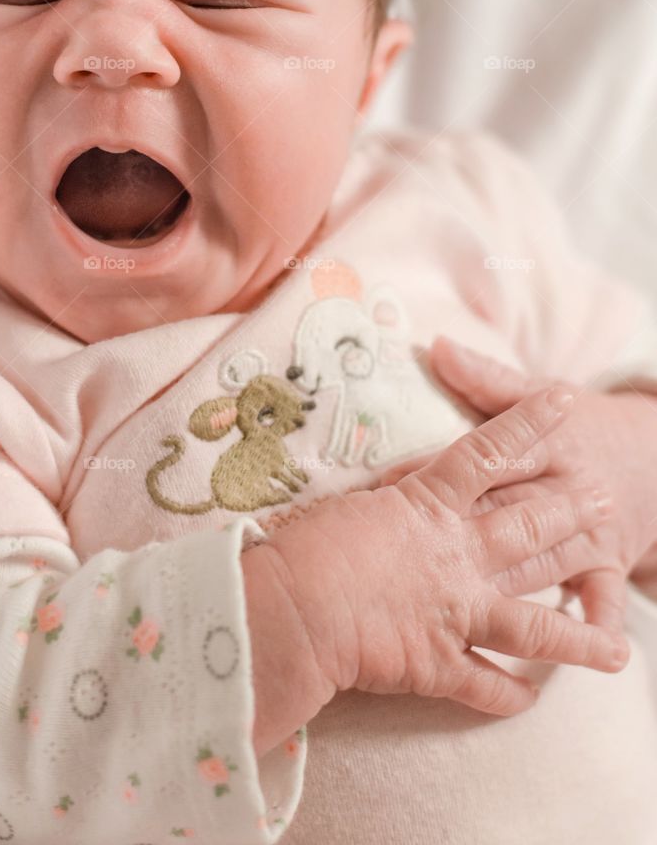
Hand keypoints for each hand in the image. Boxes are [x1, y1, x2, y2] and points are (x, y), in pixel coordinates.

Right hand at [264, 382, 627, 719]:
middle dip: (571, 513)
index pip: (489, 451)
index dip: (528, 423)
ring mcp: (456, 611)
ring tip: (617, 653)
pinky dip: (509, 695)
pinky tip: (531, 700)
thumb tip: (395, 488)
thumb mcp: (348, 503)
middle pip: (528, 527)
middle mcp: (457, 555)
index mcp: (429, 504)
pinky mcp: (440, 663)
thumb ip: (385, 497)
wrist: (294, 610)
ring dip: (576, 640)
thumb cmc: (305, 548)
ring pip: (533, 627)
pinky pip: (486, 685)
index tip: (563, 399)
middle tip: (607, 501)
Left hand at [381, 336, 656, 635]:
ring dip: (504, 583)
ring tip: (457, 606)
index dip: (437, 469)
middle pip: (509, 511)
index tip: (387, 487)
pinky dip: (588, 625)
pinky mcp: (610, 564)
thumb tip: (437, 346)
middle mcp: (567, 486)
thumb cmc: (579, 425)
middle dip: (456, 532)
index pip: (485, 455)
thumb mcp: (538, 391)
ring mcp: (591, 530)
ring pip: (542, 560)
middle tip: (402, 554)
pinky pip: (600, 599)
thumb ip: (486, 377)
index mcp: (544, 441)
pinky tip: (565, 650)